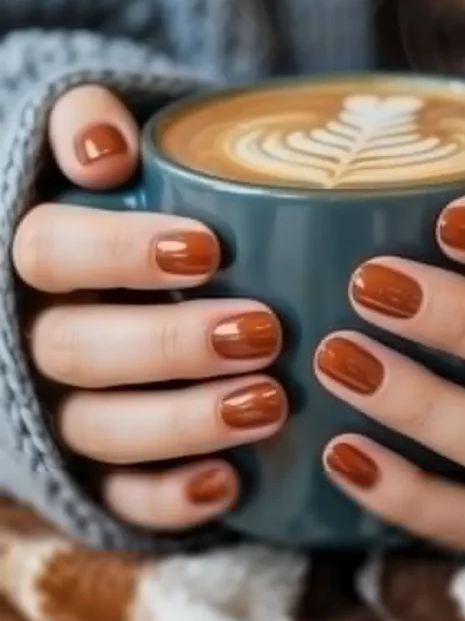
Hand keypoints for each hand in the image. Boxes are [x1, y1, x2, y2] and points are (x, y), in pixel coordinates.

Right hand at [13, 85, 285, 530]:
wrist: (125, 270)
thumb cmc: (135, 203)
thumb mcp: (106, 147)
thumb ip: (89, 122)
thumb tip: (103, 150)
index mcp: (40, 255)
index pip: (48, 250)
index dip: (119, 251)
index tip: (208, 248)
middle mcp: (39, 335)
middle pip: (74, 349)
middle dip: (169, 344)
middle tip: (262, 331)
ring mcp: (64, 407)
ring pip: (98, 429)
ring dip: (182, 422)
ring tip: (270, 403)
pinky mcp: (97, 468)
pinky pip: (116, 498)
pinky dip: (167, 499)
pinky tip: (229, 484)